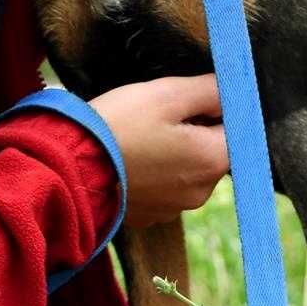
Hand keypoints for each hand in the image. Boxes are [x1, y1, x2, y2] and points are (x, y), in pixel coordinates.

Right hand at [90, 74, 228, 228]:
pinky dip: (154, 171)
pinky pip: (163, 187)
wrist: (69, 168)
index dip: (216, 108)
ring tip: (140, 134)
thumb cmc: (120, 125)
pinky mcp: (148, 215)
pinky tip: (130, 156)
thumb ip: (209, 90)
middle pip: (212, 151)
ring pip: (186, 170)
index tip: (190, 98)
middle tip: (160, 112)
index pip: (236, 129)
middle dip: (195, 130)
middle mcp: (201, 192)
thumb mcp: (167, 94)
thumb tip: (232, 89)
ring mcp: (174, 208)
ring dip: (174, 152)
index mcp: (212, 160)